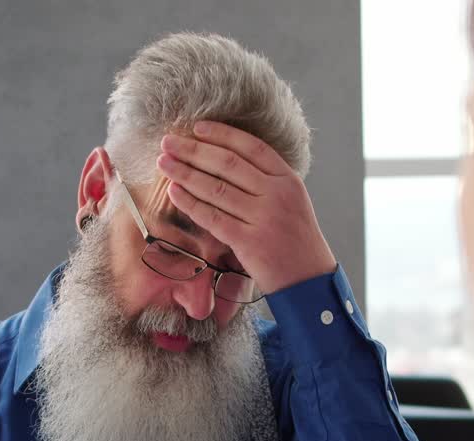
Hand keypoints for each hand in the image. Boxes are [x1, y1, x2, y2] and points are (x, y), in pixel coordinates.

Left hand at [157, 121, 337, 294]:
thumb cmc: (296, 240)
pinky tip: (175, 192)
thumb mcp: (292, 201)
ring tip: (163, 162)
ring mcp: (263, 218)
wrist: (310, 280)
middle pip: (228, 163)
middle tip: (168, 141)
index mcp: (287, 179)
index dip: (222, 134)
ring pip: (216, 188)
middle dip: (193, 149)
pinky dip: (191, 203)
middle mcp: (276, 194)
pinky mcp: (249, 242)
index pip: (251, 147)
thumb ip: (267, 181)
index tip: (197, 128)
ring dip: (185, 173)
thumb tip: (225, 161)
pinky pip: (213, 217)